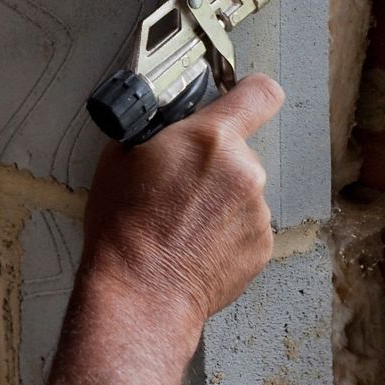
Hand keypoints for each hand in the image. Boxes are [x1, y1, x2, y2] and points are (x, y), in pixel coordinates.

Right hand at [75, 74, 284, 333]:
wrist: (139, 292)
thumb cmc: (124, 229)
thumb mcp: (122, 156)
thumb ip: (160, 131)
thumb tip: (168, 126)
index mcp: (211, 139)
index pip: (260, 94)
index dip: (251, 92)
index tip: (240, 97)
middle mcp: (245, 171)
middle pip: (240, 151)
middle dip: (215, 162)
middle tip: (180, 185)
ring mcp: (257, 212)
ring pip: (243, 192)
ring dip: (221, 200)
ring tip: (183, 223)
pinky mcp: (262, 248)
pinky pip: (247, 226)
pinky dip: (226, 232)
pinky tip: (195, 245)